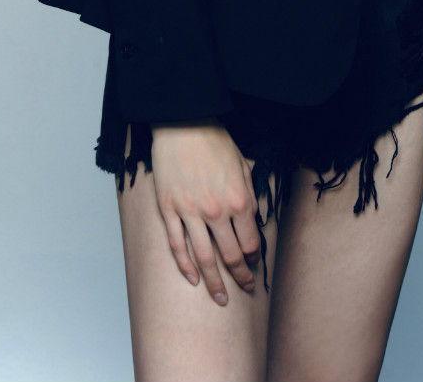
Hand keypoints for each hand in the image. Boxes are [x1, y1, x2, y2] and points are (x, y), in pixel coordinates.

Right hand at [149, 120, 262, 304]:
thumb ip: (249, 195)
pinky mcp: (169, 209)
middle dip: (239, 276)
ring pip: (204, 258)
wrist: (183, 123)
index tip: (254, 265)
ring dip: (214, 282)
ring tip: (220, 298)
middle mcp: (216, 210)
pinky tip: (193, 279)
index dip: (253, 258)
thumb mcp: (243, 165)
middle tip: (244, 288)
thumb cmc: (215, 141)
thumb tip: (251, 220)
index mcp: (238, 199)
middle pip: (230, 255)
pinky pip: (177, 245)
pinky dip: (185, 266)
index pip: (250, 242)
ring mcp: (190, 212)